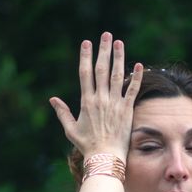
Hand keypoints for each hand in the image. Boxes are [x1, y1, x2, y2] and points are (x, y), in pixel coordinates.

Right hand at [49, 32, 142, 160]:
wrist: (105, 157)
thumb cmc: (87, 145)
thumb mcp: (70, 129)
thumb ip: (62, 113)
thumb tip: (53, 100)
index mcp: (86, 102)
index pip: (85, 74)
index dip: (86, 57)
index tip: (86, 43)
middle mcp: (100, 99)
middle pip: (102, 69)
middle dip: (103, 50)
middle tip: (106, 34)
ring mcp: (115, 104)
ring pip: (117, 76)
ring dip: (119, 58)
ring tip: (119, 43)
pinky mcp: (127, 111)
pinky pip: (132, 91)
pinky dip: (136, 78)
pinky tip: (139, 65)